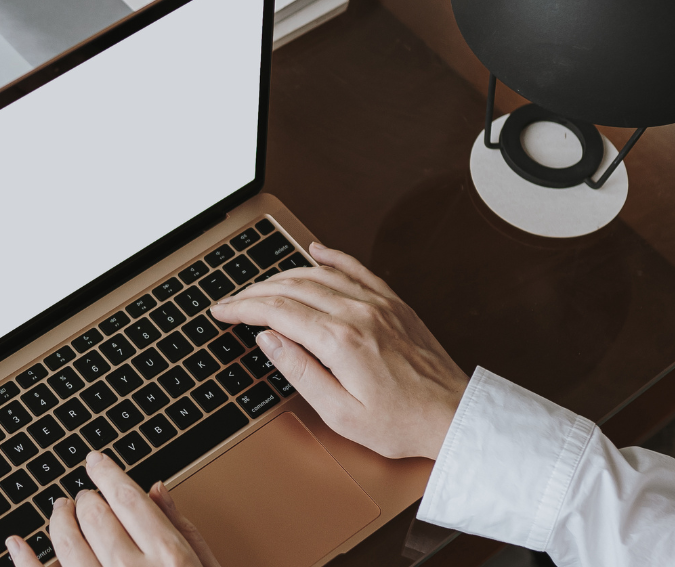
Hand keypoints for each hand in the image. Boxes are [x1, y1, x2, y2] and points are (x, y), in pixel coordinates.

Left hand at [8, 451, 221, 566]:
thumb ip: (185, 532)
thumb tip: (158, 491)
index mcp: (171, 561)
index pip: (129, 500)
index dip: (107, 474)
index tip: (95, 461)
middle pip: (96, 517)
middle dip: (85, 499)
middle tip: (83, 496)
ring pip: (66, 545)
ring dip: (58, 521)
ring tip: (59, 511)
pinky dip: (24, 561)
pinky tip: (17, 545)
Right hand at [208, 242, 467, 460]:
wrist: (452, 416)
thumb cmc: (400, 423)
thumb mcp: (339, 413)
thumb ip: (300, 371)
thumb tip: (269, 340)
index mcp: (341, 341)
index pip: (277, 312)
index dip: (243, 309)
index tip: (222, 311)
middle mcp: (359, 313)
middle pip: (292, 288)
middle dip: (255, 292)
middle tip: (233, 301)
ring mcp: (378, 304)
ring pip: (319, 275)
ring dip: (284, 276)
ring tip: (261, 286)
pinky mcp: (394, 303)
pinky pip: (357, 269)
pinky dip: (332, 257)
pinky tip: (315, 251)